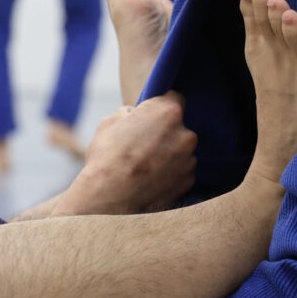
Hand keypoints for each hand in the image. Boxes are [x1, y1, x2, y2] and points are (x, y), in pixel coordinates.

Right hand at [57, 92, 196, 214]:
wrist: (109, 198)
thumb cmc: (107, 157)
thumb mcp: (110, 122)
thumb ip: (130, 113)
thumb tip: (134, 115)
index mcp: (167, 112)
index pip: (175, 99)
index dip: (162, 107)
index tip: (153, 116)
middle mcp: (185, 133)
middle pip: (179, 127)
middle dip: (165, 133)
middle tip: (144, 144)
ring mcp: (189, 159)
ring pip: (181, 151)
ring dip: (169, 155)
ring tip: (145, 166)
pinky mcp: (188, 181)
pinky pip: (182, 171)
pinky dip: (171, 174)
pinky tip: (151, 179)